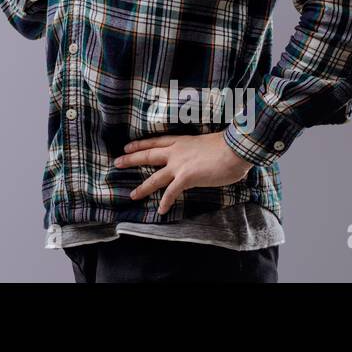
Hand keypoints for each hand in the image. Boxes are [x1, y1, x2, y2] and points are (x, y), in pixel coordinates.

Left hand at [114, 132, 253, 214]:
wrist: (234, 149)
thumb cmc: (227, 146)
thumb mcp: (206, 144)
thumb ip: (199, 152)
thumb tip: (203, 158)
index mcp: (180, 142)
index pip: (155, 142)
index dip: (140, 144)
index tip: (127, 146)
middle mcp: (176, 152)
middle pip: (148, 155)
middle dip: (131, 159)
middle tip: (117, 162)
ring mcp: (179, 165)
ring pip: (155, 177)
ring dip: (143, 187)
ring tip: (132, 195)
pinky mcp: (186, 177)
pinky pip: (172, 192)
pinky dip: (165, 202)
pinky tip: (160, 210)